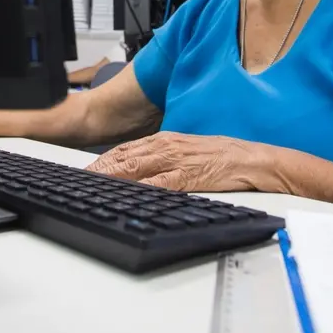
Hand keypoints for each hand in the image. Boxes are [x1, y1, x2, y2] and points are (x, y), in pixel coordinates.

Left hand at [85, 131, 276, 191]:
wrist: (253, 159)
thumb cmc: (223, 157)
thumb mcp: (188, 153)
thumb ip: (165, 160)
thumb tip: (142, 172)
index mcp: (165, 140)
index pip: (126, 149)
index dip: (103, 160)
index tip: (85, 170)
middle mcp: (166, 146)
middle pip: (124, 156)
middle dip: (99, 168)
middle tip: (79, 179)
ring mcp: (176, 160)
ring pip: (136, 165)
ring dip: (111, 174)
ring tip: (92, 183)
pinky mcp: (188, 175)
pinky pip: (159, 182)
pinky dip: (140, 187)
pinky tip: (126, 193)